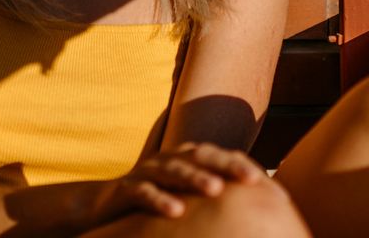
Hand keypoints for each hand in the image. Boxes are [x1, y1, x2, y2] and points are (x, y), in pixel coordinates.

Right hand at [90, 142, 266, 221]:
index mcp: (183, 158)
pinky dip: (159, 200)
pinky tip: (176, 211)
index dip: (241, 164)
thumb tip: (254, 195)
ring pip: (173, 171)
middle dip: (226, 165)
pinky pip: (144, 194)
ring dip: (194, 178)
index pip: (217, 156)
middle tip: (251, 178)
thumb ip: (209, 187)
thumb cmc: (154, 198)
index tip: (266, 180)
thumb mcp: (182, 192)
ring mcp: (145, 173)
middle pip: (199, 156)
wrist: (103, 206)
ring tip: (215, 189)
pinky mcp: (126, 191)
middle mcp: (166, 160)